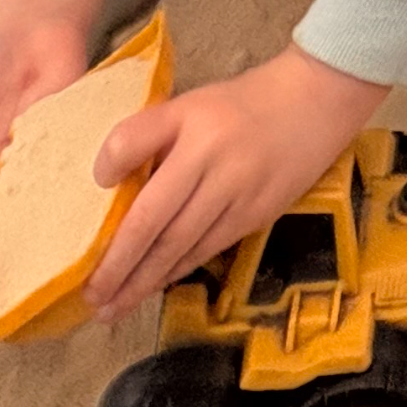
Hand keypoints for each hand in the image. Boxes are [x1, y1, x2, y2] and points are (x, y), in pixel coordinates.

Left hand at [85, 45, 386, 318]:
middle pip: (154, 219)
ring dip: (143, 280)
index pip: (136, 142)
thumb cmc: (244, 102)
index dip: (110, 164)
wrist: (316, 101)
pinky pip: (207, 248)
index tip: (93, 188)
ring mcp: (237, 191)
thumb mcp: (193, 102)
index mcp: (193, 120)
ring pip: (180, 245)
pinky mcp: (257, 215)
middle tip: (90, 294)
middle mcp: (212, 158)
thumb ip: (152, 134)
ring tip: (113, 305)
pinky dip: (177, 270)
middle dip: (118, 263)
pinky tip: (155, 285)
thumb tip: (108, 179)